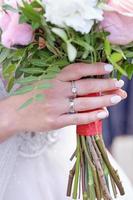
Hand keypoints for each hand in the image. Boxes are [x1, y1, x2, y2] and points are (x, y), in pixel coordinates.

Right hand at [0, 63, 126, 140]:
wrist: (14, 112)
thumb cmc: (32, 94)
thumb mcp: (45, 80)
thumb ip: (62, 79)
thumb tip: (86, 79)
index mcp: (52, 78)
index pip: (77, 70)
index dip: (94, 68)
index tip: (109, 68)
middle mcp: (55, 90)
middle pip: (85, 87)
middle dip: (105, 85)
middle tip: (119, 85)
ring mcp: (55, 107)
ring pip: (84, 103)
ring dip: (103, 101)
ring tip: (116, 99)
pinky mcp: (54, 122)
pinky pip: (77, 118)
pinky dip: (91, 116)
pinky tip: (103, 113)